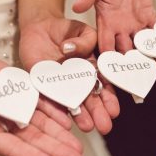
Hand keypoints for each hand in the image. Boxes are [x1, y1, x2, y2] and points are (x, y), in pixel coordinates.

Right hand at [0, 42, 82, 155]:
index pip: (16, 149)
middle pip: (35, 138)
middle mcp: (4, 120)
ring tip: (77, 144)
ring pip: (41, 121)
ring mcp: (13, 103)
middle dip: (56, 149)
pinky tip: (67, 118)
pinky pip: (39, 99)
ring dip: (60, 132)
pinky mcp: (19, 87)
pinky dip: (54, 108)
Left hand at [19, 14, 118, 133]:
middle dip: (98, 113)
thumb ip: (86, 40)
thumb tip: (71, 50)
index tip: (114, 110)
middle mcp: (79, 80)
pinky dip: (57, 109)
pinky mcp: (44, 84)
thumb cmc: (66, 30)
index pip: (103, 85)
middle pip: (90, 98)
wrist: (42, 27)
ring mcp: (62, 84)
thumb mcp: (84, 30)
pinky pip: (50, 98)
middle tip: (105, 127)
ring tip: (88, 127)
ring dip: (81, 116)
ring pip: (73, 102)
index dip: (109, 98)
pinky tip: (65, 120)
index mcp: (93, 69)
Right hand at [73, 0, 155, 71]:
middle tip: (143, 78)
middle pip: (127, 50)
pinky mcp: (148, 15)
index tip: (114, 75)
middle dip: (135, 65)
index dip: (109, 61)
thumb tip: (77, 6)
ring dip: (153, 56)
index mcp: (106, 23)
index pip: (106, 46)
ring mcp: (135, 23)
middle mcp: (120, 27)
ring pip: (144, 43)